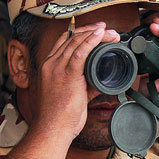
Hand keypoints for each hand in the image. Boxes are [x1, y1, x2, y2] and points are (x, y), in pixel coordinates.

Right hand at [29, 22, 119, 140]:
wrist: (51, 129)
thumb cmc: (58, 118)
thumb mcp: (71, 96)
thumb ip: (84, 86)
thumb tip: (99, 82)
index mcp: (49, 67)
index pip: (63, 42)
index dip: (79, 33)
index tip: (94, 31)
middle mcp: (51, 64)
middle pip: (71, 38)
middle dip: (90, 31)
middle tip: (106, 29)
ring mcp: (57, 68)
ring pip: (76, 42)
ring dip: (95, 34)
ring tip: (109, 32)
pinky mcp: (67, 75)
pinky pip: (80, 52)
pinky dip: (91, 41)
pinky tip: (101, 35)